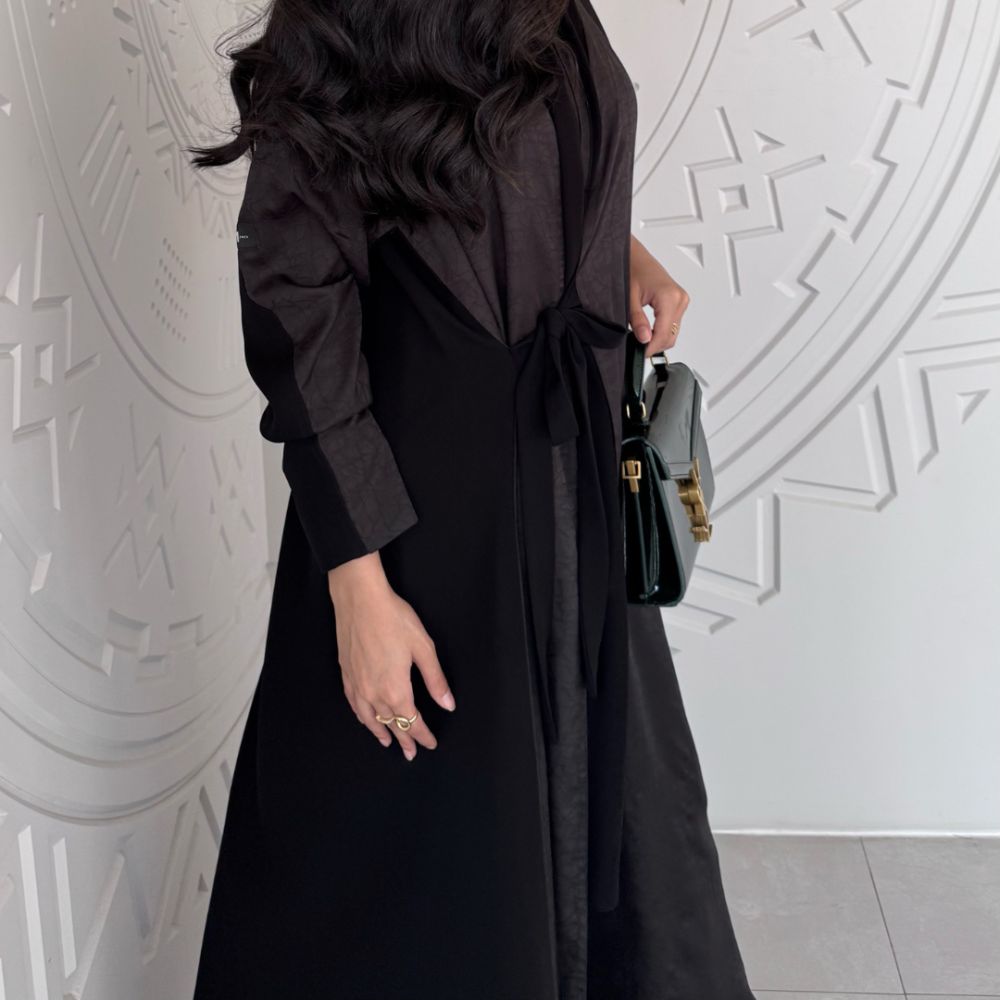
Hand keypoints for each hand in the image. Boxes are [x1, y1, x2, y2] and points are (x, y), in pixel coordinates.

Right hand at [328, 551, 454, 759]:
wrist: (360, 599)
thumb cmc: (394, 618)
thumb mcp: (424, 648)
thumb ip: (435, 680)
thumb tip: (447, 704)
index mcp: (396, 689)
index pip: (412, 721)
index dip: (423, 735)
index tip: (430, 744)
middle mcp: (374, 692)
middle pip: (392, 724)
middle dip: (405, 739)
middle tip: (411, 753)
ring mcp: (357, 685)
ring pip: (370, 719)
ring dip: (381, 733)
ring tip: (389, 744)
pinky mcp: (346, 674)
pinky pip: (354, 705)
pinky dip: (362, 717)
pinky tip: (366, 720)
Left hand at [629, 234, 689, 357]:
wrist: (635, 254)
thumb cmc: (632, 267)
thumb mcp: (630, 297)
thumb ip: (637, 320)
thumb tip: (643, 339)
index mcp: (670, 297)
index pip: (664, 334)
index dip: (651, 348)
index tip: (639, 353)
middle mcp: (680, 298)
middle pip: (671, 336)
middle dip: (654, 345)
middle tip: (636, 349)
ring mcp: (681, 299)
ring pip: (673, 331)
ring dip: (658, 339)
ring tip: (640, 340)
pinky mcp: (678, 300)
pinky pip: (673, 323)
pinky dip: (661, 331)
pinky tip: (648, 332)